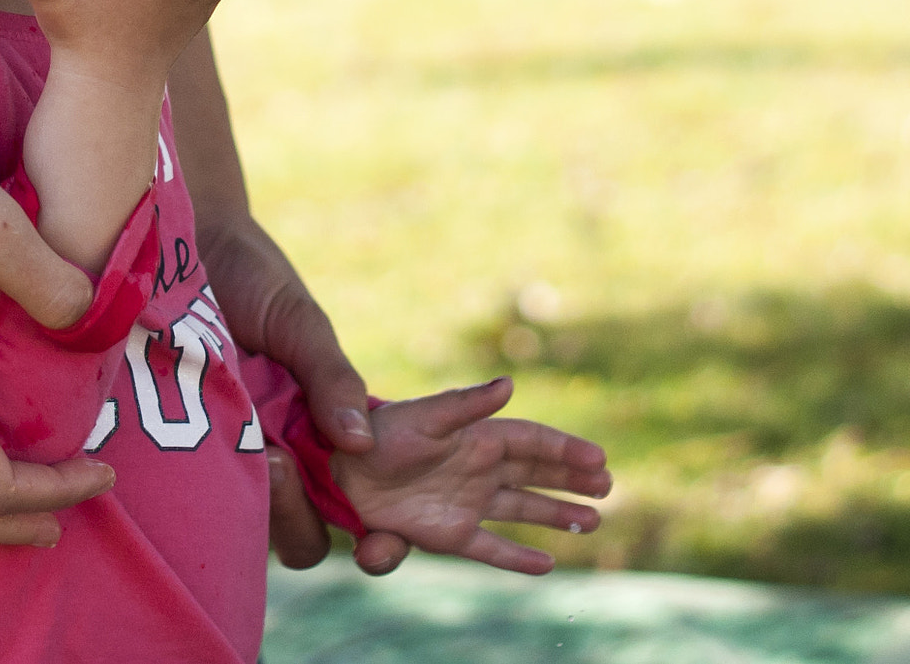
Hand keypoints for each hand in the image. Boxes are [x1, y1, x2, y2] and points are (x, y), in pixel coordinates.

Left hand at [196, 207, 409, 574]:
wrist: (189, 239)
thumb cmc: (255, 278)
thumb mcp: (301, 324)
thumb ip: (332, 379)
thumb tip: (363, 444)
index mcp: (328, 432)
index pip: (362, 506)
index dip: (382, 539)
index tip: (379, 547)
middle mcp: (285, 452)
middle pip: (304, 533)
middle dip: (300, 519)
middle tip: (279, 467)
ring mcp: (235, 450)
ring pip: (254, 521)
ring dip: (260, 503)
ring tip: (255, 452)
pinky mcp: (186, 440)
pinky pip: (203, 485)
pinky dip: (212, 480)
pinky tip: (209, 445)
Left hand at [330, 378, 611, 574]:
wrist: (339, 467)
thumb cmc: (380, 433)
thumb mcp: (426, 414)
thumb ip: (466, 402)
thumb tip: (510, 383)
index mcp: (476, 436)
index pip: (531, 440)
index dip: (565, 448)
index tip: (600, 458)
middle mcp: (477, 468)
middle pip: (535, 472)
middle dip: (571, 478)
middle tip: (608, 485)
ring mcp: (467, 502)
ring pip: (523, 508)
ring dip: (557, 514)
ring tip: (594, 520)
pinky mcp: (449, 534)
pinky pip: (492, 548)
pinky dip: (518, 557)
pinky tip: (548, 564)